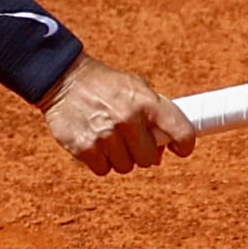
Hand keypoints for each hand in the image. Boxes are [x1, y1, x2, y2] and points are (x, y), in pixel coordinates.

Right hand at [40, 56, 197, 175]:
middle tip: (128, 137)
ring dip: (118, 156)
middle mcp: (128, 119)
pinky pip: (103, 170)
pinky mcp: (85, 149)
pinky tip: (93, 141)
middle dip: (140, 151)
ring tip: (107, 135)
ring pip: (125, 167)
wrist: (62, 78)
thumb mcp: (135, 88)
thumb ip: (154, 116)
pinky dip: (99, 160)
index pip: (182, 132)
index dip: (184, 145)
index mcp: (147, 102)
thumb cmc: (105, 86)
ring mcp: (106, 136)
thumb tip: (161, 153)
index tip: (179, 148)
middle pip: (148, 159)